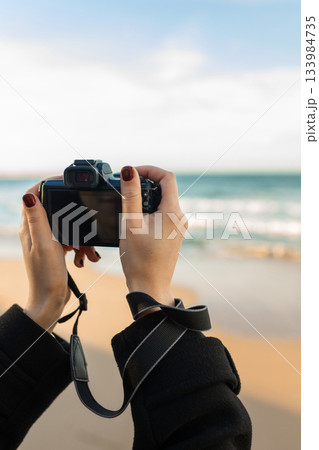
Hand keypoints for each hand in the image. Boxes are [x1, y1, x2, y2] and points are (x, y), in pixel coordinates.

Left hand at [20, 179, 99, 331]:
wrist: (51, 300)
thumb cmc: (45, 276)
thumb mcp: (44, 244)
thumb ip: (38, 220)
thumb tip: (28, 195)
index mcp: (29, 227)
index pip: (33, 195)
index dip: (46, 184)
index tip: (63, 180)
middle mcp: (35, 231)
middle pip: (53, 208)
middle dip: (70, 212)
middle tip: (83, 215)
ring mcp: (46, 240)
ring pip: (65, 224)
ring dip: (77, 232)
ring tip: (83, 247)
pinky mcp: (55, 248)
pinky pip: (70, 238)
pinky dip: (78, 243)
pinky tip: (82, 254)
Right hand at [119, 165, 186, 305]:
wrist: (150, 286)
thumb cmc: (140, 259)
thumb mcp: (131, 223)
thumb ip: (130, 195)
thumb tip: (129, 170)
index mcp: (173, 212)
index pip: (167, 177)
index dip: (149, 169)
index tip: (131, 173)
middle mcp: (179, 217)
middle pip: (165, 188)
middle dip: (144, 183)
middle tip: (125, 188)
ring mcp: (178, 227)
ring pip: (162, 201)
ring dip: (145, 197)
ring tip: (127, 205)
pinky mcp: (173, 234)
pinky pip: (162, 213)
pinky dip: (149, 210)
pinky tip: (135, 220)